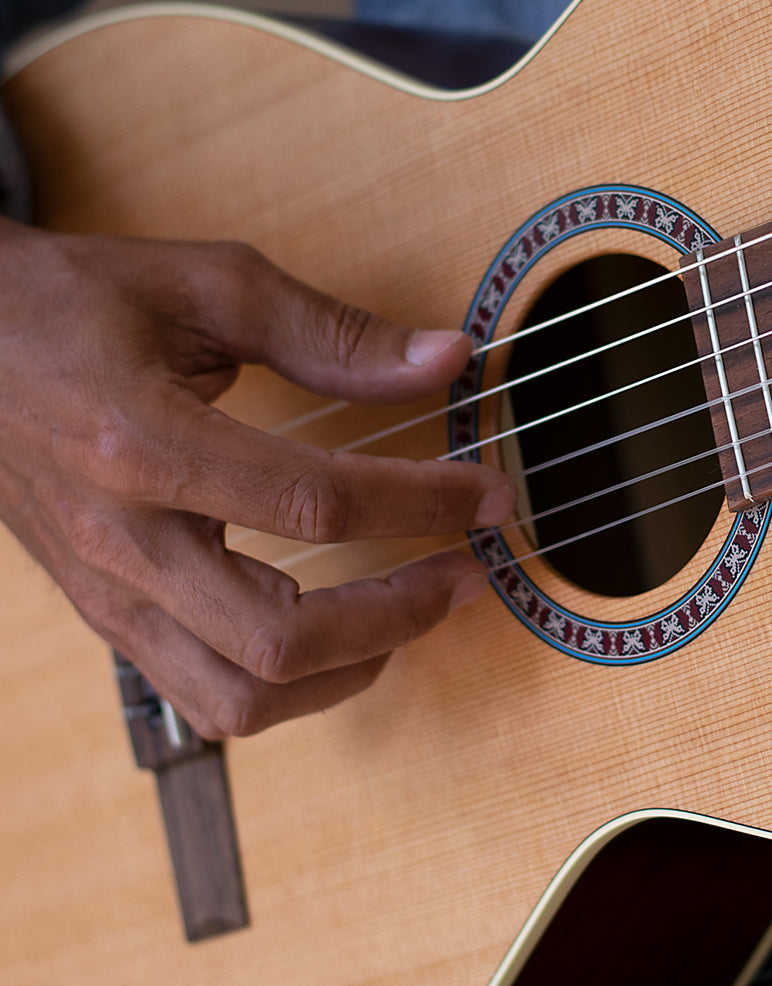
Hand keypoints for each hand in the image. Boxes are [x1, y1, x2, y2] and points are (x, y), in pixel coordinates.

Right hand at [0, 219, 512, 737]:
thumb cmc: (69, 307)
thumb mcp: (206, 287)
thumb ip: (332, 332)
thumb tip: (445, 359)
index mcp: (142, 443)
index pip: (317, 505)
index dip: (423, 505)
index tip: (488, 495)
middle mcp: (120, 540)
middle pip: (281, 639)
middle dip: (400, 615)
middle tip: (469, 571)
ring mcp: (108, 593)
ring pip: (240, 698)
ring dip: (351, 669)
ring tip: (416, 612)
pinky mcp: (108, 614)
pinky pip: (206, 696)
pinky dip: (291, 685)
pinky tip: (340, 637)